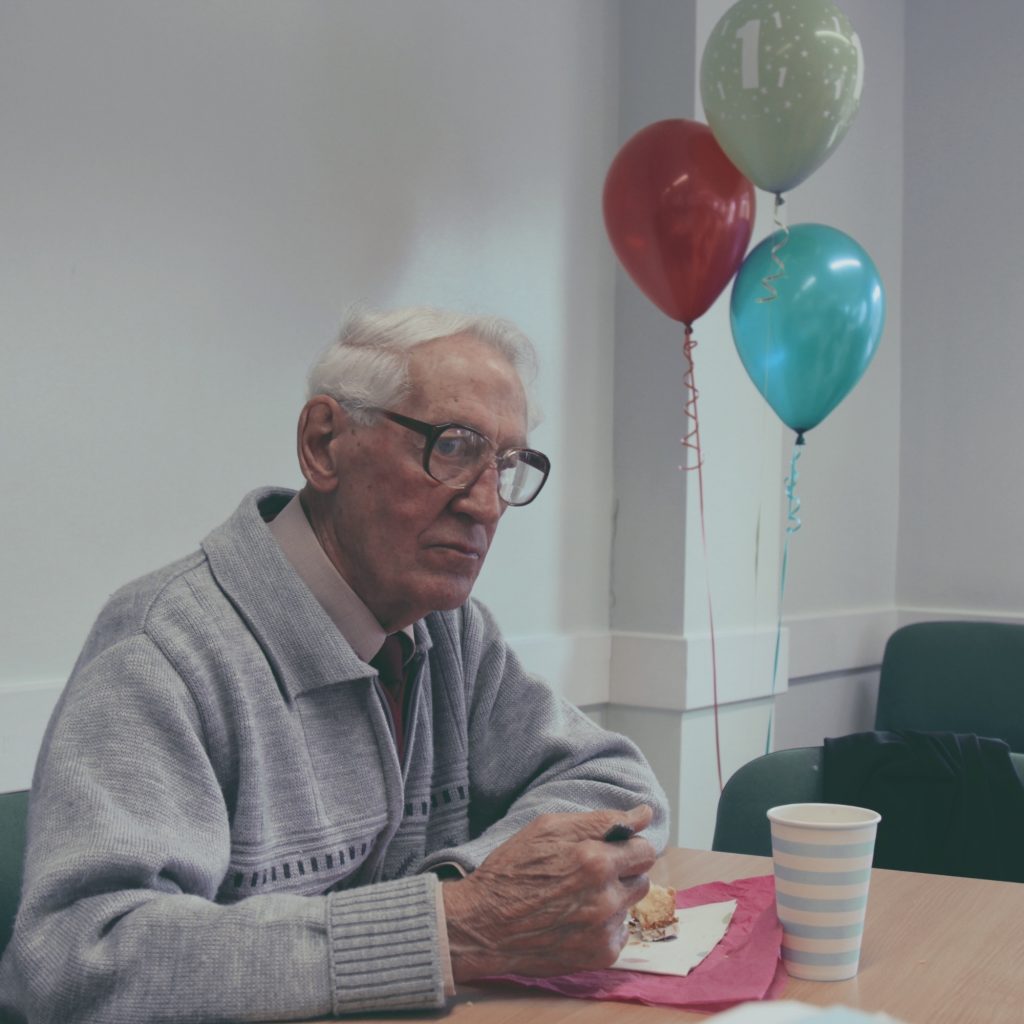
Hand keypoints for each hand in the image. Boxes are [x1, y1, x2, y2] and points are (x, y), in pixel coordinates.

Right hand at [441, 805, 656, 980]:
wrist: (484, 924)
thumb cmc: (512, 869)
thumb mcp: (549, 828)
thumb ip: (602, 820)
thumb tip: (645, 813)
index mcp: (595, 860)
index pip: (644, 849)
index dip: (628, 846)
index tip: (610, 848)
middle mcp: (605, 897)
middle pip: (643, 878)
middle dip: (623, 871)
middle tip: (591, 872)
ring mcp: (604, 929)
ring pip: (631, 904)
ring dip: (614, 898)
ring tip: (580, 896)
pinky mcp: (600, 955)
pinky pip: (621, 932)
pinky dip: (605, 924)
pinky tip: (577, 919)